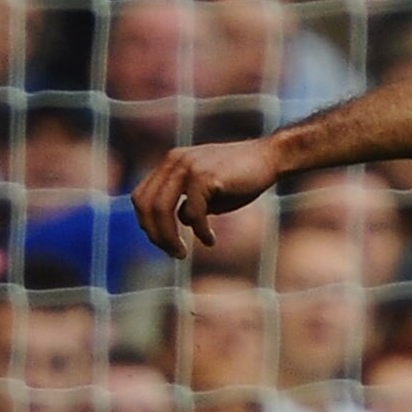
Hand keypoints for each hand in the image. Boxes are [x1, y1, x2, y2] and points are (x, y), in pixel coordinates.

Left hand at [132, 137, 280, 257]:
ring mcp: (188, 166)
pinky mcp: (205, 176)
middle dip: (156, 235)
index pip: (141, 196)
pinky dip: (199, 231)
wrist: (270, 158)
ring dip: (168, 237)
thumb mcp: (206, 193)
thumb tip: (174, 226)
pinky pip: (192, 212)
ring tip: (181, 253)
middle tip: (173, 253)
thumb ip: (186, 205)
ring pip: (162, 209)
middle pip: (146, 205)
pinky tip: (210, 240)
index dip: (147, 224)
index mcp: (171, 163)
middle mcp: (174, 161)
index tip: (162, 242)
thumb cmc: (241, 178)